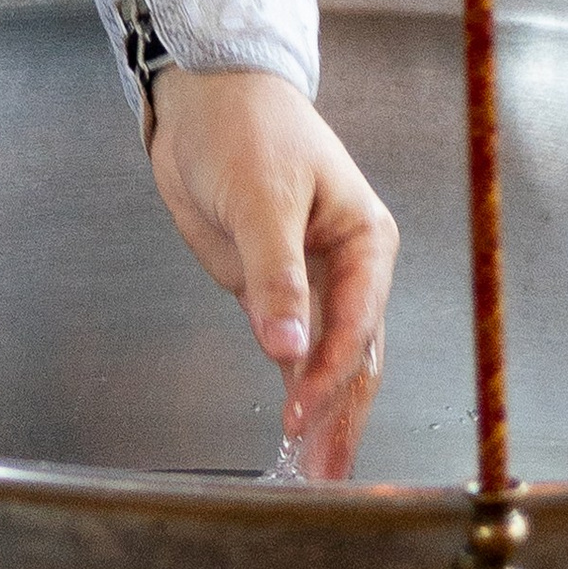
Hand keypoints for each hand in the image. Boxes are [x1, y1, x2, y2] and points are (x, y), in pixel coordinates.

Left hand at [146, 72, 397, 479]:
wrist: (203, 96)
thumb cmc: (247, 127)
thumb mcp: (261, 198)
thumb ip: (275, 276)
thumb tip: (286, 346)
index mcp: (364, 241)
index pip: (356, 324)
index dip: (330, 374)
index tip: (300, 413)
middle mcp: (348, 269)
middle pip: (354, 355)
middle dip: (341, 414)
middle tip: (326, 472)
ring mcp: (311, 283)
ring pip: (328, 361)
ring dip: (323, 413)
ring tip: (315, 471)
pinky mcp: (273, 290)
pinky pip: (292, 350)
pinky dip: (294, 389)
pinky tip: (296, 434)